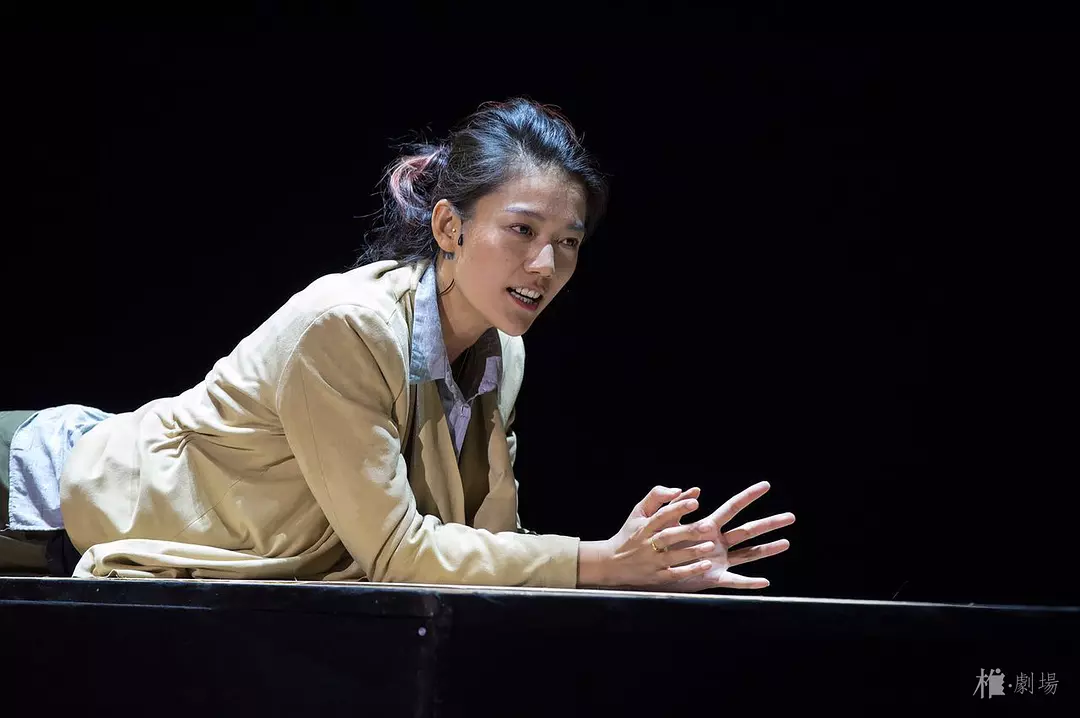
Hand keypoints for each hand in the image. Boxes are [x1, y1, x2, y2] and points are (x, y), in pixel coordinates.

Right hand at [583, 485, 718, 588]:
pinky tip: (705, 565)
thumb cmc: (629, 534)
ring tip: (710, 545)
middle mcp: (646, 544)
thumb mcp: (638, 512)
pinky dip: (690, 570)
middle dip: (688, 531)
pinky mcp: (655, 577)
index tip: (694, 502)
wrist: (611, 562)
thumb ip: (656, 497)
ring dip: (692, 551)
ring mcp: (651, 562)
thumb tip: (677, 490)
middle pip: (668, 536)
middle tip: (708, 526)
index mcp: (643, 526)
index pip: (661, 515)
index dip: (677, 508)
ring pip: (672, 556)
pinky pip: (674, 574)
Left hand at [644, 481, 794, 592]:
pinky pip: (735, 581)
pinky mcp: (714, 578)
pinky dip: (749, 583)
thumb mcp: (667, 521)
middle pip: (748, 530)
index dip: (748, 496)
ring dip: (767, 549)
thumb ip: (677, 506)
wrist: (651, 567)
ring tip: (786, 543)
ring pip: (749, 553)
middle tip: (791, 516)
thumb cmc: (659, 543)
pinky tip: (764, 583)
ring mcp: (719, 560)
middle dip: (769, 523)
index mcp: (708, 526)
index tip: (766, 485)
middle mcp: (718, 542)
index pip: (732, 507)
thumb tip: (692, 490)